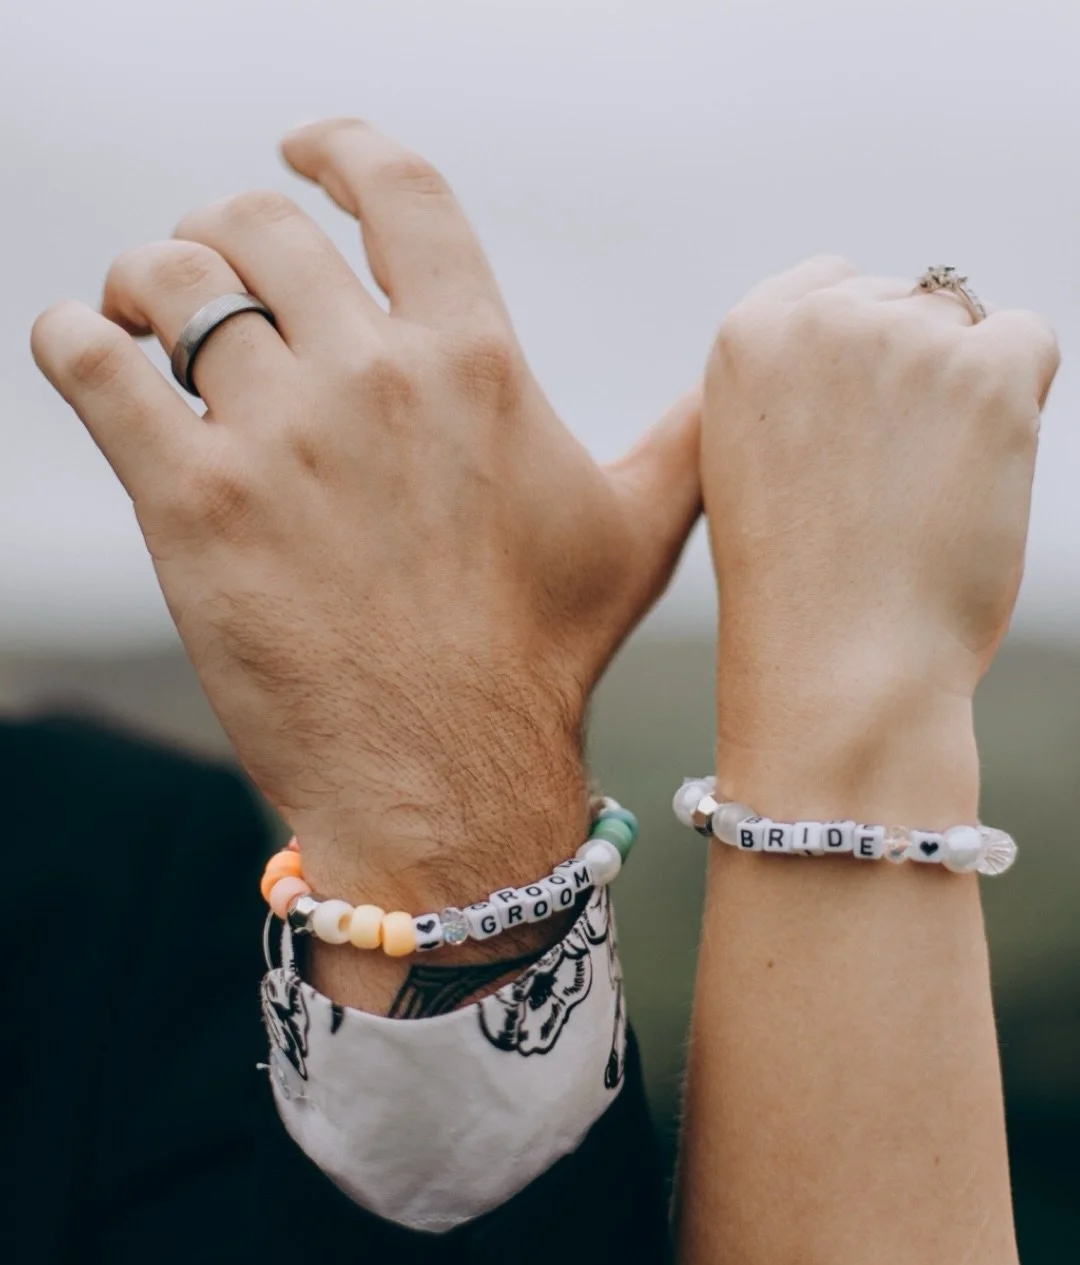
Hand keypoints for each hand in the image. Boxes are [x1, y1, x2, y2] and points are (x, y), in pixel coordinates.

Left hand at [31, 119, 699, 919]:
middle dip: (226, 229)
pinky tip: (88, 349)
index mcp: (478, 361)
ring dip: (146, 277)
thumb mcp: (642, 529)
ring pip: (170, 278)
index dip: (338, 147)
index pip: (398, 190)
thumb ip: (690, 430)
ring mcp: (278, 436)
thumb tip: (751, 373)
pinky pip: (91, 362)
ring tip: (146, 315)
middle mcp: (376, 377)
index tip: (304, 152)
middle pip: (259, 223)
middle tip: (215, 274)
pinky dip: (73, 336)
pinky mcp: (189, 503)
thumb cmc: (542, 656)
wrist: (449, 775)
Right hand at [701, 256, 1057, 814]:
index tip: (852, 428)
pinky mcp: (985, 372)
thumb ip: (801, 381)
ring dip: (962, 395)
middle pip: (906, 305)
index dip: (858, 354)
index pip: (834, 283)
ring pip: (966, 328)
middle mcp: (820, 320)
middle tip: (884, 482)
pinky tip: (972, 474)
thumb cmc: (800, 583)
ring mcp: (904, 339)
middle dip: (912, 376)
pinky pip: (1027, 341)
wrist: (839, 664)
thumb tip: (888, 337)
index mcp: (746, 336)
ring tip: (920, 491)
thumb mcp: (756, 458)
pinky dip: (1018, 402)